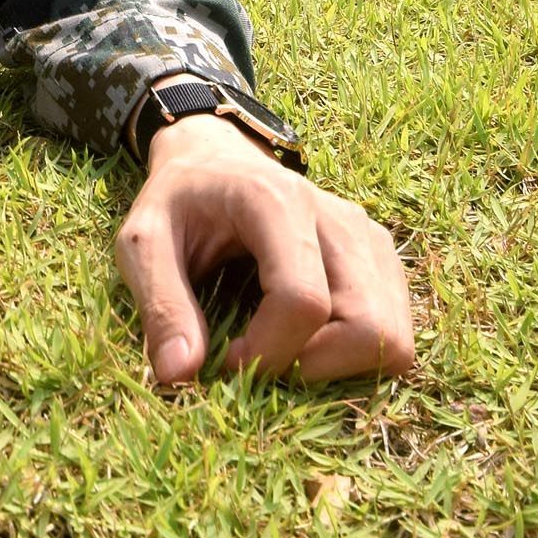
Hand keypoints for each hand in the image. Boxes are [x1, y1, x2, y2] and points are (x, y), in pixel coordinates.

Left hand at [116, 114, 413, 387]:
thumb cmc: (177, 202)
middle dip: (314, 369)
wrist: (213, 161)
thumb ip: (160, 305)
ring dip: (340, 368)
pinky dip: (356, 356)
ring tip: (284, 352)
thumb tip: (181, 376)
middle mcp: (337, 217)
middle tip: (262, 363)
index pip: (303, 300)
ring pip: (394, 336)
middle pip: (368, 327)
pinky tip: (306, 342)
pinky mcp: (380, 259)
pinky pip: (395, 331)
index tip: (225, 361)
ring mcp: (368, 238)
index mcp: (277, 202)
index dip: (267, 352)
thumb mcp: (142, 242)